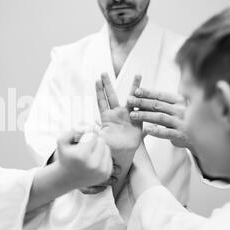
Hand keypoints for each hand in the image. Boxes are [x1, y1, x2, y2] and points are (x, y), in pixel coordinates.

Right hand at [56, 130, 112, 188]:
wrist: (66, 178)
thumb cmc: (65, 157)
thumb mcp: (62, 141)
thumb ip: (73, 130)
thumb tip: (88, 126)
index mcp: (81, 155)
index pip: (93, 135)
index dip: (88, 134)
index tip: (83, 137)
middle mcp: (93, 164)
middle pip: (101, 140)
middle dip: (94, 140)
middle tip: (85, 146)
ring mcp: (100, 171)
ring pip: (107, 148)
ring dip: (99, 148)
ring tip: (88, 154)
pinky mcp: (105, 174)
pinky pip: (109, 157)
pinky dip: (102, 156)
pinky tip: (93, 160)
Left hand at [84, 73, 141, 199]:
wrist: (122, 156)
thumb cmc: (109, 150)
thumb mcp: (98, 142)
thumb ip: (92, 135)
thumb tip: (82, 131)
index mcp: (106, 118)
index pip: (101, 101)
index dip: (99, 91)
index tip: (97, 80)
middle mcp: (117, 114)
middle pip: (112, 96)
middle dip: (108, 84)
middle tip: (104, 72)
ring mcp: (128, 116)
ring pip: (131, 98)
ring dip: (133, 87)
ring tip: (137, 74)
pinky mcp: (138, 120)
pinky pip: (142, 108)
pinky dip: (144, 99)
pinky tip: (148, 90)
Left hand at [127, 88, 193, 150]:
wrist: (203, 137)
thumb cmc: (185, 120)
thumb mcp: (178, 107)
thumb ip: (165, 102)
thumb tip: (144, 95)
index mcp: (179, 101)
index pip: (160, 95)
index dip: (147, 93)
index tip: (135, 91)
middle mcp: (180, 110)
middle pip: (157, 105)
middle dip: (141, 102)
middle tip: (128, 101)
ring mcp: (181, 122)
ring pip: (160, 117)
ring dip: (145, 116)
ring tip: (132, 115)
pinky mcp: (181, 135)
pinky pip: (167, 133)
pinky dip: (156, 131)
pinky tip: (146, 130)